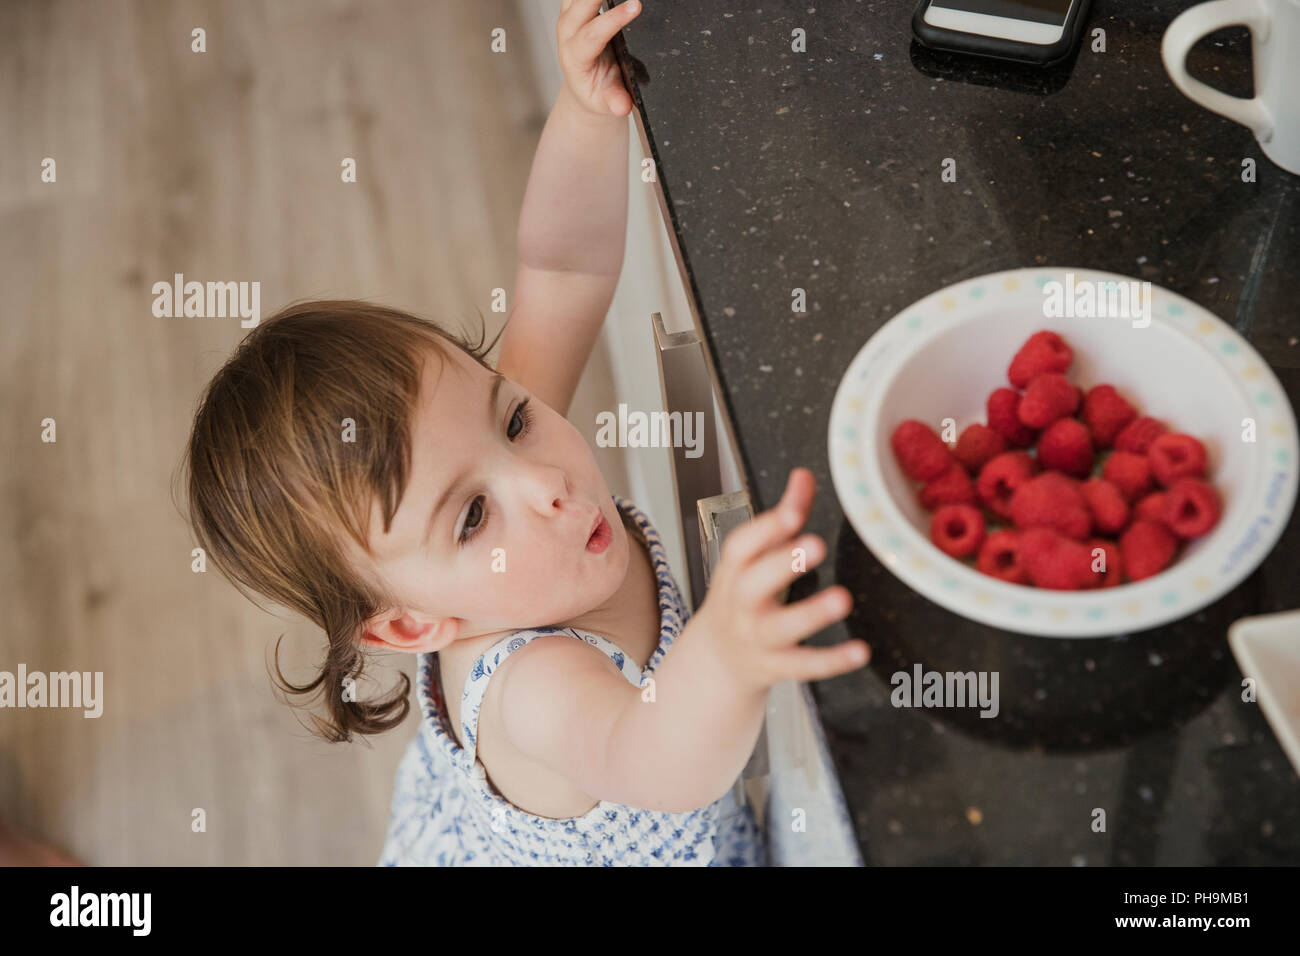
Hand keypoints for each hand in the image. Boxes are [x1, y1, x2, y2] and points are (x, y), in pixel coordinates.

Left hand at [557, 0, 641, 116]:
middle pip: (581, 4)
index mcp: (575, 57)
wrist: (585, 88)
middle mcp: (567, 34)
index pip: (593, 34)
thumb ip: (614, 102)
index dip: (614, 19)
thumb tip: (622, 106)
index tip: (636, 6)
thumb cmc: (598, 93)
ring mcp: (568, 18)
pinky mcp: (573, 9)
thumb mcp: (606, 102)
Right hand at [692, 468, 868, 690]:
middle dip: (782, 564)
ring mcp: (757, 638)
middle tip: (814, 545)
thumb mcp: (753, 560)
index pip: (741, 548)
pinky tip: (859, 650)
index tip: (792, 513)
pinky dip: (831, 660)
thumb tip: (803, 476)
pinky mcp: (777, 666)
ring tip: (842, 599)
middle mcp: (741, 605)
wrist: (719, 660)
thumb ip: (783, 517)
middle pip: (753, 585)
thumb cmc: (742, 600)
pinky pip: (804, 665)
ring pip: (780, 628)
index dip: (765, 529)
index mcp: (735, 573)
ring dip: (811, 613)